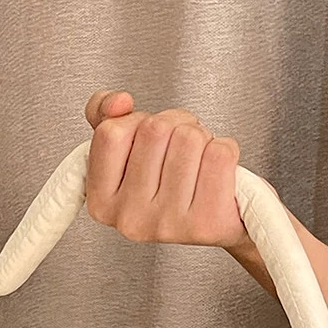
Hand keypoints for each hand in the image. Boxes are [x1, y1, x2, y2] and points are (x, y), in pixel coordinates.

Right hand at [83, 89, 248, 251]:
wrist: (217, 223)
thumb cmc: (170, 183)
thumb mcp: (127, 148)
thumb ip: (105, 114)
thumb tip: (120, 102)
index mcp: (102, 202)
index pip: (111, 132)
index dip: (136, 121)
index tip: (148, 141)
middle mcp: (130, 219)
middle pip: (155, 129)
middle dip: (176, 124)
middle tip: (181, 150)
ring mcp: (167, 225)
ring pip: (189, 137)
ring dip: (202, 138)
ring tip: (198, 163)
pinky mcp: (205, 224)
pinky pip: (220, 153)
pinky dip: (225, 150)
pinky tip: (217, 174)